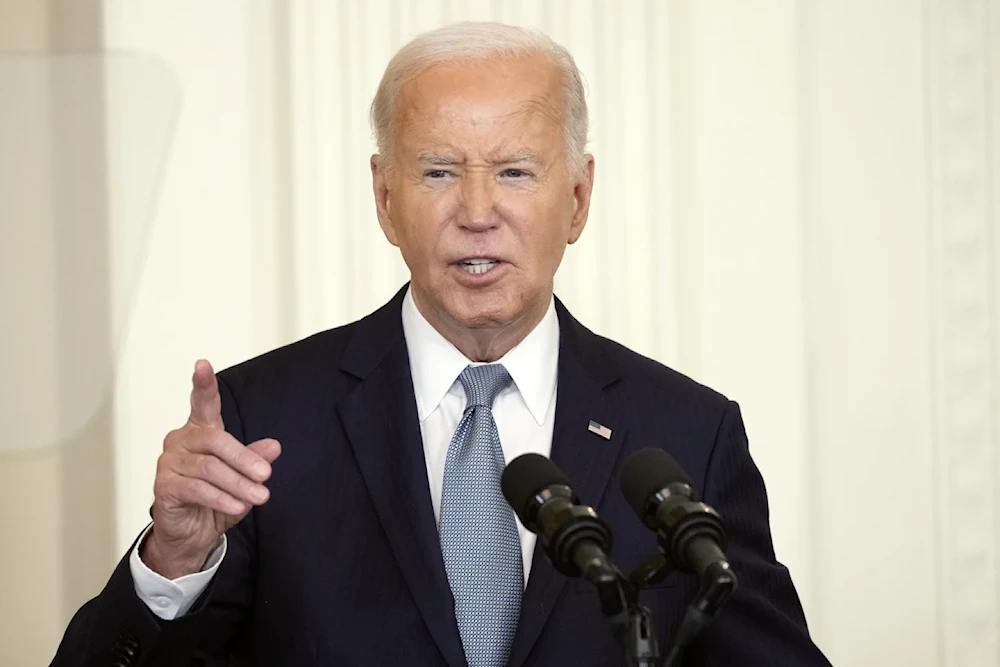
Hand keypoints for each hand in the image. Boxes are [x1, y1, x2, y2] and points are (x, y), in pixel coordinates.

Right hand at [142, 359, 280, 578]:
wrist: (193, 534)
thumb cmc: (215, 500)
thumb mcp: (243, 478)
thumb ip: (255, 459)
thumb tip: (274, 447)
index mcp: (201, 431)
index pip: (202, 403)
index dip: (203, 384)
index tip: (202, 364)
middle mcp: (181, 441)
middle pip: (215, 440)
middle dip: (244, 459)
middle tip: (265, 476)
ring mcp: (169, 462)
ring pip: (209, 467)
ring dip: (238, 484)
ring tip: (258, 496)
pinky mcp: (163, 486)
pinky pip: (196, 488)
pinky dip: (220, 497)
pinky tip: (236, 506)